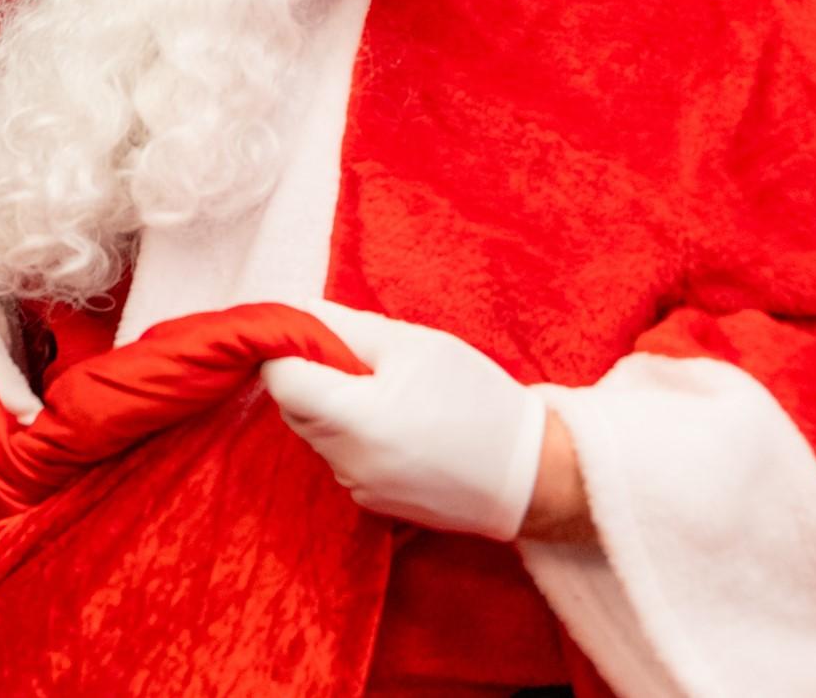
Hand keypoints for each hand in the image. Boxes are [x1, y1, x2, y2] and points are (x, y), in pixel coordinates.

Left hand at [260, 299, 546, 539]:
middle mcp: (344, 460)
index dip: (288, 350)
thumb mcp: (417, 346)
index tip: (314, 335)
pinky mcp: (372, 504)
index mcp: (352, 418)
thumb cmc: (478, 400)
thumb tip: (302, 311)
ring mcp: (357, 487)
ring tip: (386, 394)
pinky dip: (352, 438)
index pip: (280, 380)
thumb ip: (349, 328)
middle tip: (358, 359)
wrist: (534, 476)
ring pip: (315, 435)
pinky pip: (341, 459)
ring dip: (332, 409)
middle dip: (311, 377)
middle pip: (294, 408)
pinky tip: (397, 427)